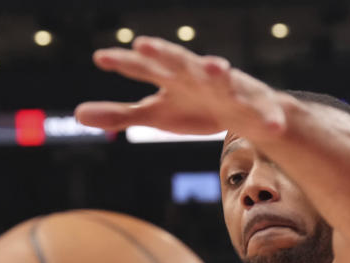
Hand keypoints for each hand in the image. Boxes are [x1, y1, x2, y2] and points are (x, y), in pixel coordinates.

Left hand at [75, 36, 289, 139]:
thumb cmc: (193, 107)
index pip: (145, 66)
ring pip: (224, 77)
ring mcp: (230, 88)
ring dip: (219, 70)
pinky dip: (269, 119)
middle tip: (144, 45)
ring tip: (215, 67)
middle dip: (165, 53)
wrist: (240, 109)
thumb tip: (76, 114)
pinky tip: (272, 130)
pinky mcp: (257, 104)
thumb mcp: (155, 113)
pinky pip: (263, 112)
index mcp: (172, 77)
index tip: (102, 58)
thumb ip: (119, 113)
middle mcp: (199, 75)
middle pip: (179, 61)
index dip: (125, 62)